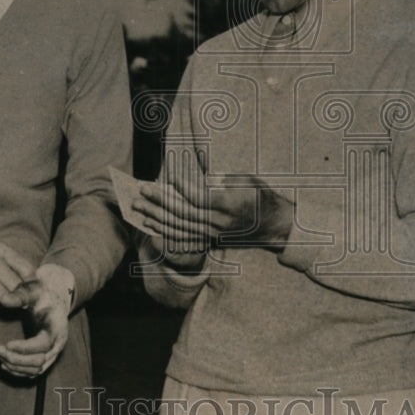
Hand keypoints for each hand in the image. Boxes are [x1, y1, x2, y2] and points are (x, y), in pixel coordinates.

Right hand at [0, 242, 36, 314]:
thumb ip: (13, 271)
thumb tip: (32, 292)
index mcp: (0, 249)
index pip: (27, 270)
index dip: (31, 286)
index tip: (29, 294)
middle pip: (16, 286)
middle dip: (17, 298)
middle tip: (12, 301)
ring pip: (4, 297)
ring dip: (2, 304)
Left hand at [0, 263, 73, 377]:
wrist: (54, 305)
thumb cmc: (43, 297)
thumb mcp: (34, 292)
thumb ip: (19, 295)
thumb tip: (2, 300)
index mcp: (57, 327)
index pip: (43, 344)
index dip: (25, 347)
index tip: (6, 344)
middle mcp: (58, 344)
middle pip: (39, 361)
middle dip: (16, 358)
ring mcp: (53, 354)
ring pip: (36, 370)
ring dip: (15, 366)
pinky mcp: (46, 359)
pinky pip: (33, 372)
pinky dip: (18, 371)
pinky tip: (4, 364)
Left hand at [133, 168, 293, 254]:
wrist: (275, 226)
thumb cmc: (262, 197)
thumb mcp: (248, 181)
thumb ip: (224, 179)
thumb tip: (201, 176)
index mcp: (231, 205)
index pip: (201, 198)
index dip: (184, 188)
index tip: (170, 176)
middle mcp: (220, 222)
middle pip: (185, 213)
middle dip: (162, 201)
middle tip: (144, 190)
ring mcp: (213, 233)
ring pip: (181, 226)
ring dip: (158, 216)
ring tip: (140, 206)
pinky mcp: (210, 239)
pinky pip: (183, 235)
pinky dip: (165, 229)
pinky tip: (150, 223)